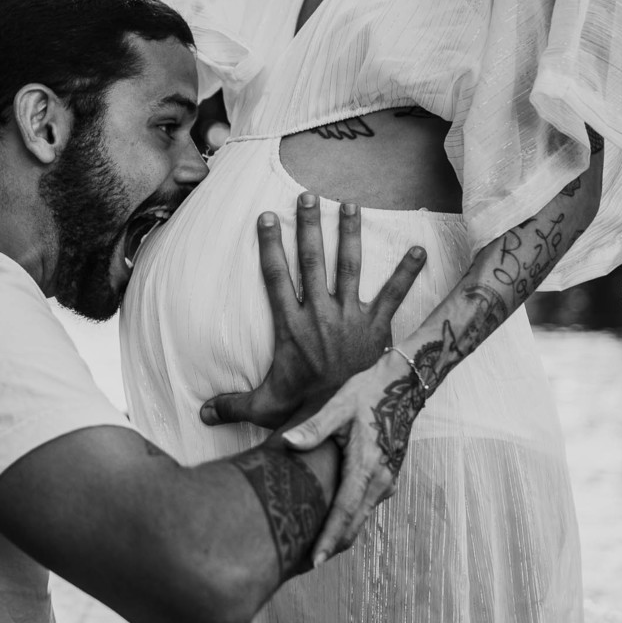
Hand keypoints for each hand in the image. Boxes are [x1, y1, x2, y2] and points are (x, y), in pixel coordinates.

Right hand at [199, 193, 425, 429]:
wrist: (340, 426)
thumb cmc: (300, 413)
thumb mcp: (262, 408)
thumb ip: (232, 405)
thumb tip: (202, 412)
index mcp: (290, 327)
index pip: (274, 276)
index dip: (269, 245)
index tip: (266, 216)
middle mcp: (318, 315)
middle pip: (311, 261)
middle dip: (308, 226)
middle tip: (308, 196)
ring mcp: (349, 319)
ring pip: (348, 267)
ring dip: (348, 234)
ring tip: (350, 205)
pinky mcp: (377, 329)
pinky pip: (394, 296)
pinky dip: (407, 274)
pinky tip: (419, 250)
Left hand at [281, 348, 425, 565]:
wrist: (402, 386)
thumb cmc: (367, 393)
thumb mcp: (338, 406)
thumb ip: (314, 428)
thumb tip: (288, 443)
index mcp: (366, 465)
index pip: (345, 511)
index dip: (329, 538)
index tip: (314, 560)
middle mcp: (381, 479)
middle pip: (354, 523)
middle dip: (332, 545)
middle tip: (304, 563)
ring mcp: (387, 480)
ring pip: (362, 517)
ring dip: (342, 534)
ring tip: (313, 548)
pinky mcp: (388, 478)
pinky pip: (367, 506)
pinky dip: (351, 519)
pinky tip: (332, 522)